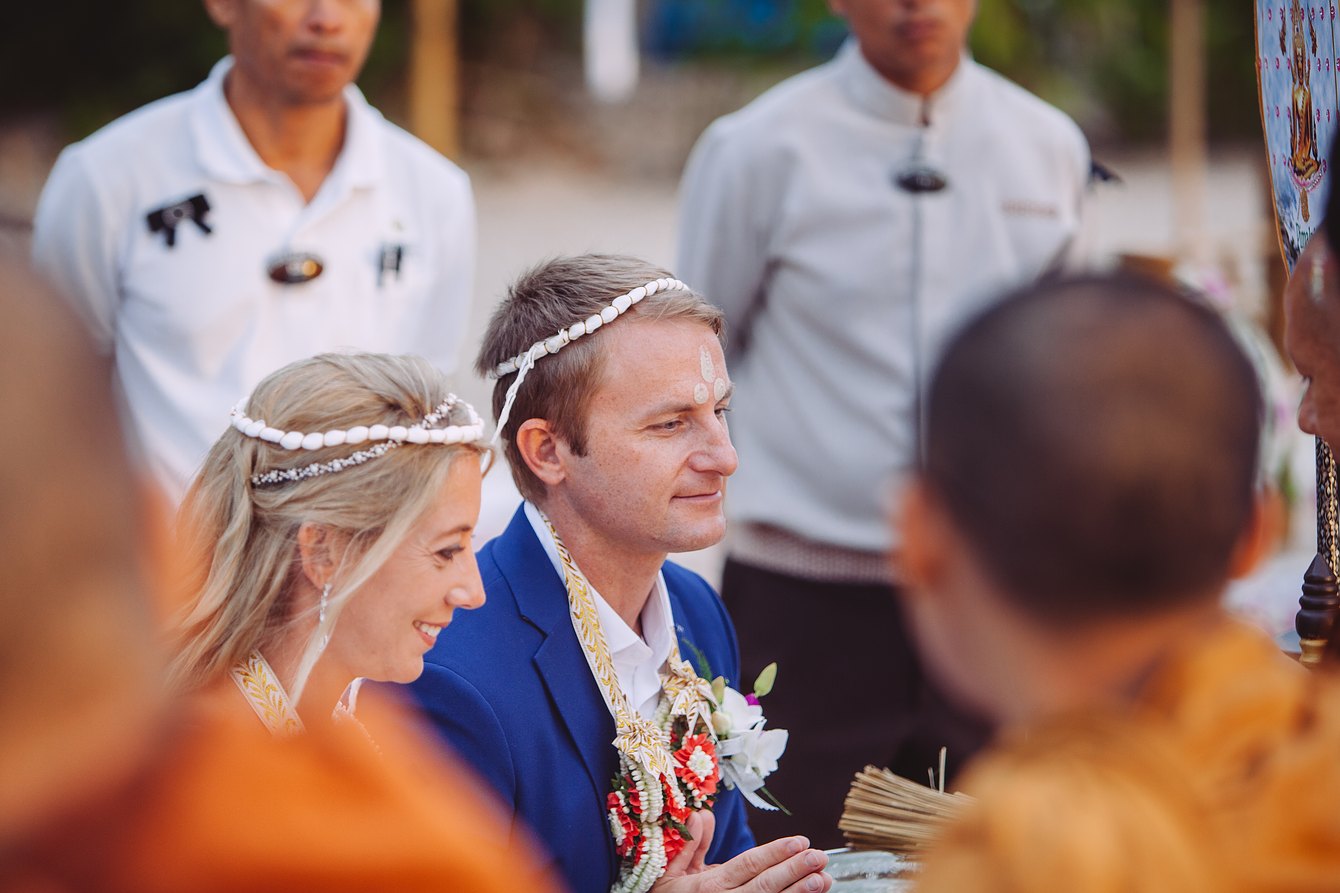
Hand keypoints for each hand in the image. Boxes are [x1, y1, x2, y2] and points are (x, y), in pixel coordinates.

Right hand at [654, 829, 831, 892]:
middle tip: (819, 857)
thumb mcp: (671, 871)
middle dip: (795, 871)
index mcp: (709, 886)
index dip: (775, 854)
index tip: (799, 841)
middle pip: (766, 886)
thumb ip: (690, 845)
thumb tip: (702, 814)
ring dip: (799, 892)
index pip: (748, 866)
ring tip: (823, 879)